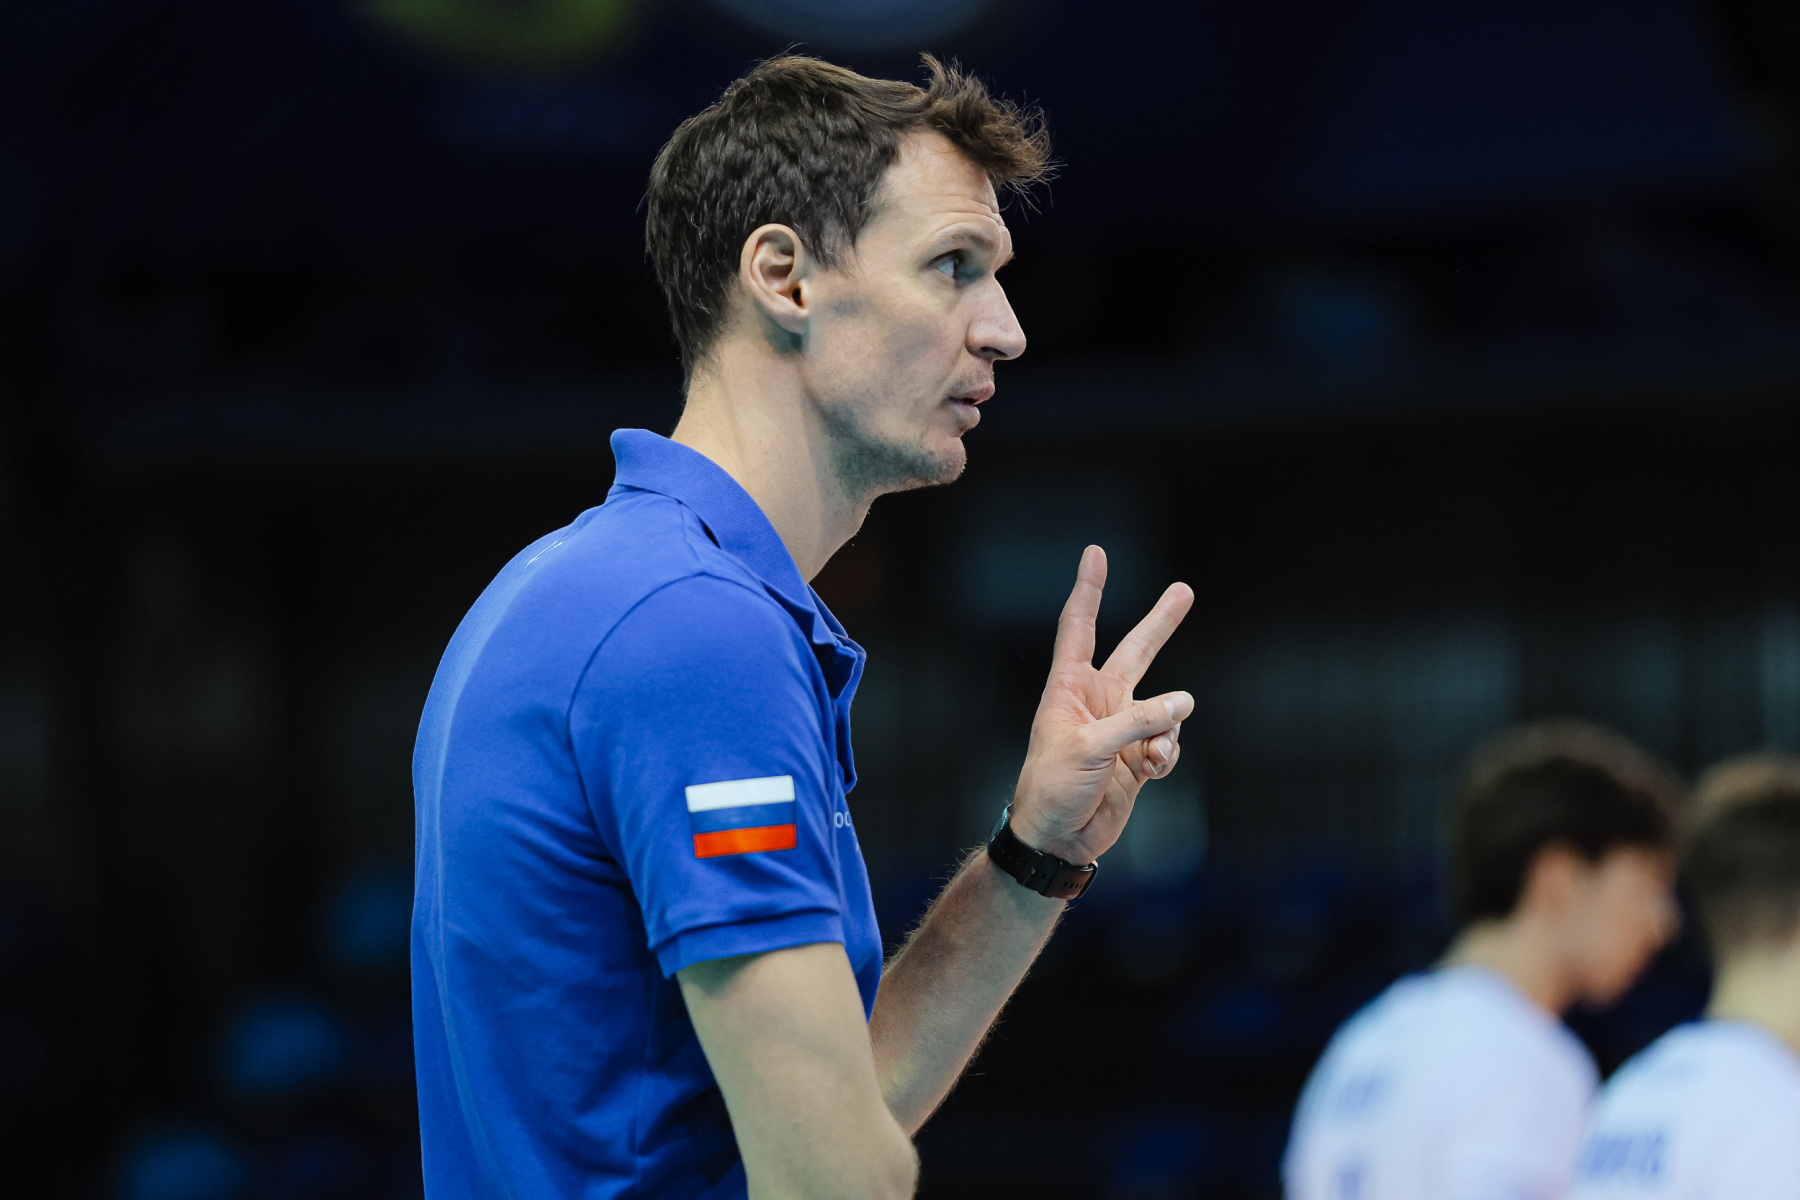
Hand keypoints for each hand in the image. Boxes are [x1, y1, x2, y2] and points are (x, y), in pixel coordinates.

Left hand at [1008, 546, 1193, 865]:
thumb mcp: (1090, 749)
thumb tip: (1184, 702)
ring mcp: (1120, 729)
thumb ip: (1138, 721)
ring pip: (1163, 707)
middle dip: (1161, 623)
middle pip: (1135, 651)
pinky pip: (1167, 742)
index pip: (1080, 626)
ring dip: (1167, 725)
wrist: (1057, 839)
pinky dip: (1167, 753)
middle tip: (1184, 590)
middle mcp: (1097, 701)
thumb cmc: (1052, 788)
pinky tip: (1154, 769)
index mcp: (1069, 688)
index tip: (1096, 554)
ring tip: (1153, 751)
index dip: (1089, 589)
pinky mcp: (1137, 758)